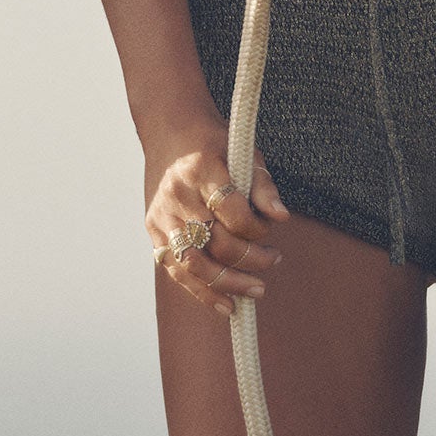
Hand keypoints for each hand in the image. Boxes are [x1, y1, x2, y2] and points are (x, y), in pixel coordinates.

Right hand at [144, 120, 288, 320]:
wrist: (170, 131)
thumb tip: (281, 217)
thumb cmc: (213, 143)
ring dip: (229, 284)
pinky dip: (202, 292)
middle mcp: (177, 195)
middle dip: (251, 259)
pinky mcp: (153, 230)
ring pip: (194, 264)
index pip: (233, 213)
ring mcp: (162, 215)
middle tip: (274, 260)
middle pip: (216, 242)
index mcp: (201, 170)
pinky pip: (177, 270)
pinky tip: (226, 304)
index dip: (257, 228)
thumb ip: (261, 185)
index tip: (269, 227)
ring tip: (256, 290)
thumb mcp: (242, 152)